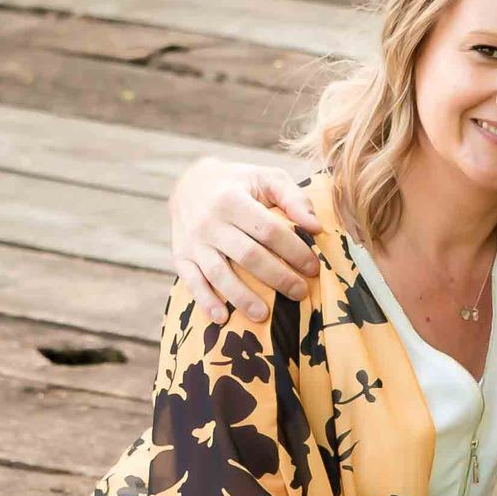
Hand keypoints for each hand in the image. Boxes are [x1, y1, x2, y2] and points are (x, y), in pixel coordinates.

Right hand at [170, 158, 324, 322]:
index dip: (294, 251)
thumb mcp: (267, 178)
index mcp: (232, 199)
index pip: (269, 230)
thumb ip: (294, 198)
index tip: (313, 268)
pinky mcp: (180, 256)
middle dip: (277, 278)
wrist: (190, 183)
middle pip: (248, 256)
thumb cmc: (240, 183)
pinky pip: (191, 282)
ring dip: (242, 298)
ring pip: (219, 274)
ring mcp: (193, 241)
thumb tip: (316, 227)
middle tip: (300, 293)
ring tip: (264, 315)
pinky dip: (206, 301)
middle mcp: (209, 221)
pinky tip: (222, 317)